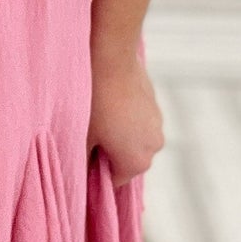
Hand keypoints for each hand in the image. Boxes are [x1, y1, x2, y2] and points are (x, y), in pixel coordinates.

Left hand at [88, 43, 164, 187]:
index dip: (96, 172)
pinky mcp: (156, 105)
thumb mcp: (82, 137)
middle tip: (89, 135)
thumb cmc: (95, 101)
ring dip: (120, 135)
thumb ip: (84, 161)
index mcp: (137, 163)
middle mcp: (154, 149)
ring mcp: (158, 125)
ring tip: (100, 115)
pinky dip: (128, 118)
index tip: (83, 158)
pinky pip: (140, 121)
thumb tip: (82, 171)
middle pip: (127, 161)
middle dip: (109, 153)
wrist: (112, 59)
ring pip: (135, 140)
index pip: (114, 182)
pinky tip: (111, 103)